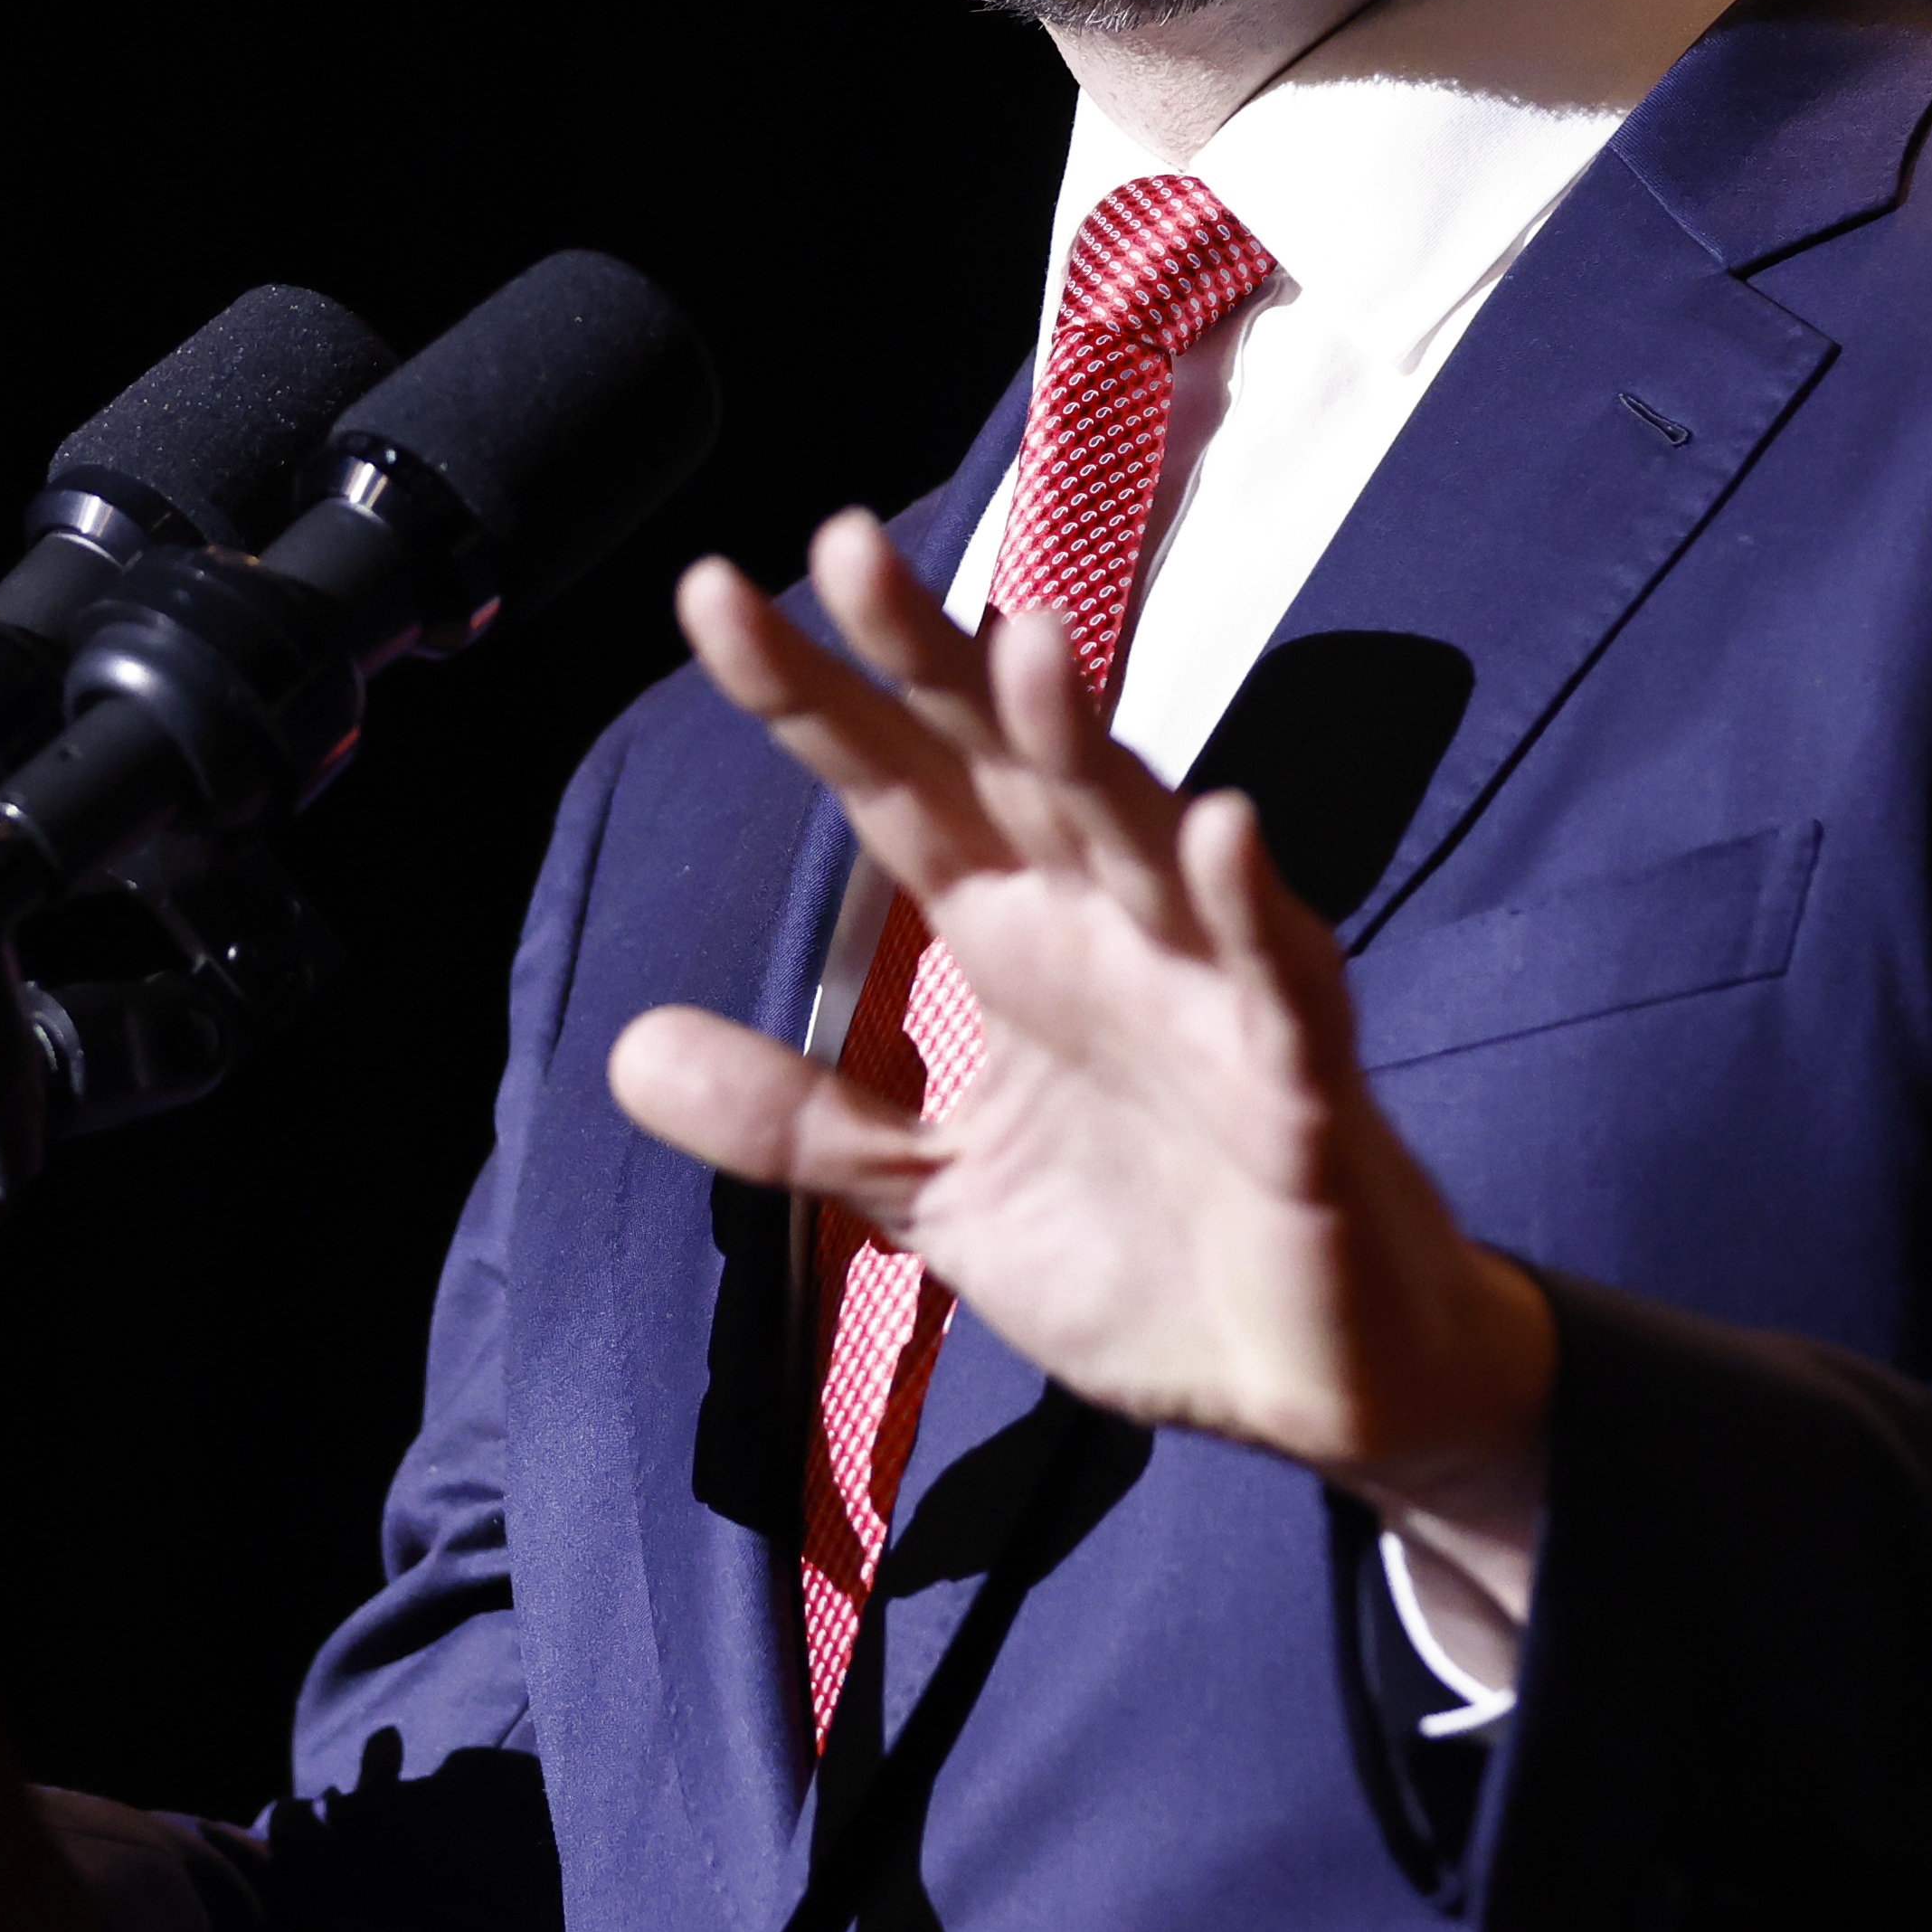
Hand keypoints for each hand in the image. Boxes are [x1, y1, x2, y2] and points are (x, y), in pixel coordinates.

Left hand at [602, 516, 1553, 1614]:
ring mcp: (1207, 990)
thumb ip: (801, 1119)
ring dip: (1086, 743)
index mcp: (1010, 941)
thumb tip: (628, 1046)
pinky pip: (1276, 978)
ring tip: (1027, 640)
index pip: (893, 789)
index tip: (711, 594)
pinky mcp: (1299, 1078)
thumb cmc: (1141, 1261)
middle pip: (1005, 764)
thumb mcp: (934, 1200)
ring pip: (1139, 836)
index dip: (809, 698)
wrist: (1302, 1388)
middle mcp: (1103, 931)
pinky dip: (1250, 905)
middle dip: (933, 658)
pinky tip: (1219, 827)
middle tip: (846, 543)